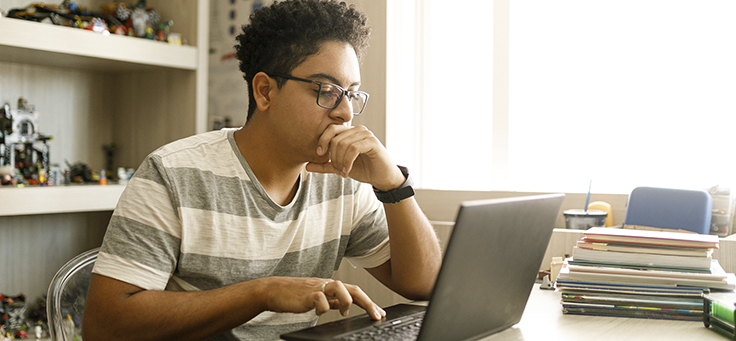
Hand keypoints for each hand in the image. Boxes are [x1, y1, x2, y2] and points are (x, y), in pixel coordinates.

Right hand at [262, 277, 385, 319]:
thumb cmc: (295, 295)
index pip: (355, 291)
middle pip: (353, 288)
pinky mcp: (306, 294)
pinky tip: (318, 313)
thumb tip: (344, 307)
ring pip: (339, 287)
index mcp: (331, 286)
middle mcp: (327, 284)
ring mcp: (317, 288)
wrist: (275, 290)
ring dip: (346, 301)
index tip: (379, 313)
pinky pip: (320, 299)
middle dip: (367, 302)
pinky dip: (323, 308)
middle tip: (376, 315)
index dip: (369, 302)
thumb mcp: (318, 298)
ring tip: (343, 312)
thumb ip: (331, 301)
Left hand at [306, 125, 403, 189]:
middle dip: (332, 157)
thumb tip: (306, 166)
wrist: (383, 178)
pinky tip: (348, 170)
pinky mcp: (372, 142)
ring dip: (340, 161)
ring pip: (343, 144)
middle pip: (335, 138)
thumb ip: (325, 166)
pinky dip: (347, 161)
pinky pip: (353, 148)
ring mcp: (366, 134)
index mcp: (350, 132)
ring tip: (343, 172)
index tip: (319, 154)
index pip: (331, 129)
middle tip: (336, 170)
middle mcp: (358, 130)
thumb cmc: (364, 169)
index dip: (323, 140)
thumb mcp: (340, 167)